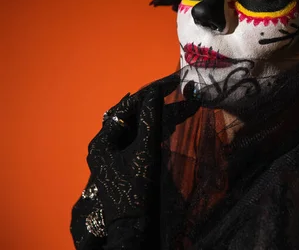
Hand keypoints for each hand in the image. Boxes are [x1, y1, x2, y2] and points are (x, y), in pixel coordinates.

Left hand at [85, 75, 177, 235]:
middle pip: (134, 116)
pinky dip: (159, 129)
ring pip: (141, 126)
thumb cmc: (136, 189)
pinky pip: (143, 138)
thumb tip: (155, 94)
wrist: (135, 225)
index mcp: (103, 141)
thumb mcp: (145, 152)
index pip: (127, 108)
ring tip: (185, 106)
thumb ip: (151, 121)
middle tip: (180, 90)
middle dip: (158, 104)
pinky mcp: (128, 162)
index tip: (172, 82)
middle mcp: (106, 145)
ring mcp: (117, 154)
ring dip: (161, 116)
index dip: (150, 93)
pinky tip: (174, 123)